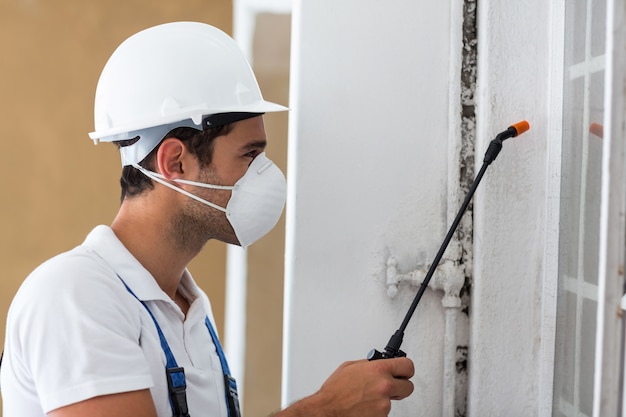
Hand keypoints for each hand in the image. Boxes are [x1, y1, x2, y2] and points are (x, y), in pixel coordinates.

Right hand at [276, 357, 413, 416]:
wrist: (328, 410)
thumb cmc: (335, 391)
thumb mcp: (350, 366)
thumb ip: (369, 364)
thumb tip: (377, 363)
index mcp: (378, 369)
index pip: (407, 365)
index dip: (406, 369)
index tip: (404, 371)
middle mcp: (384, 386)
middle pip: (409, 386)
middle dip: (401, 385)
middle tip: (392, 385)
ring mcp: (384, 403)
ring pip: (394, 399)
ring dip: (385, 397)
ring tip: (368, 396)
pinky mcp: (382, 416)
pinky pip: (385, 410)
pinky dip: (377, 408)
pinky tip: (365, 404)